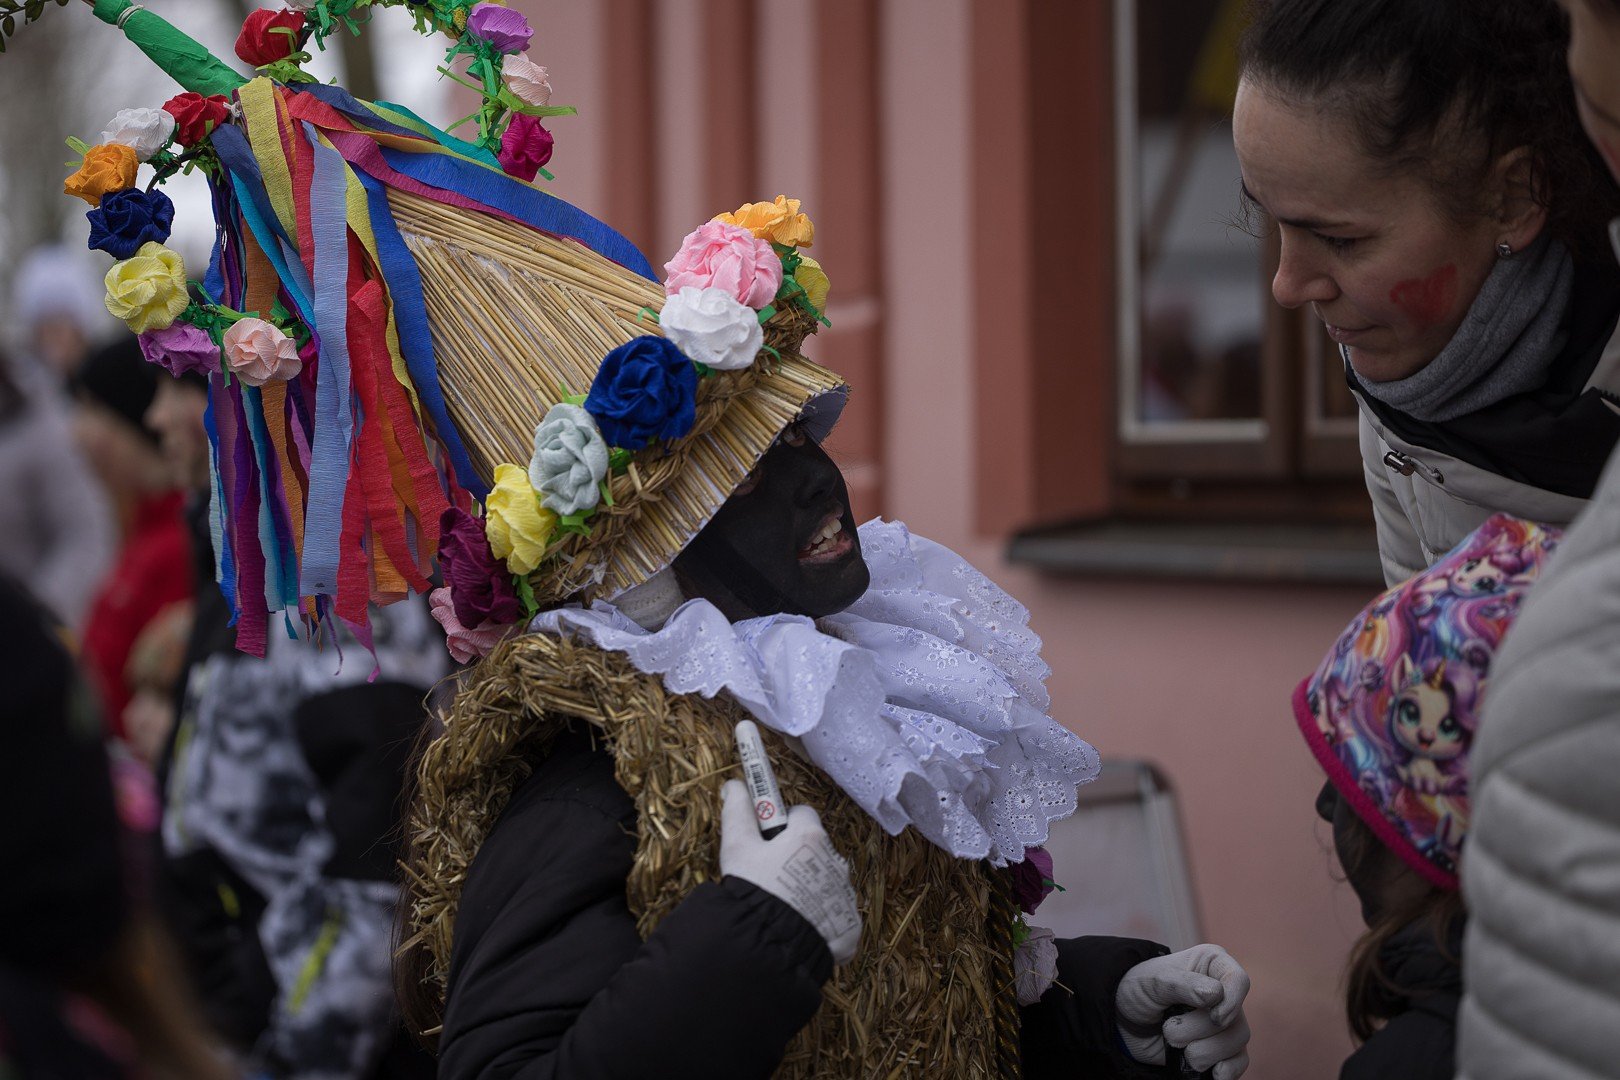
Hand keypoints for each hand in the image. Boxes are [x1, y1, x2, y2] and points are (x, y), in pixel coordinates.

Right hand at [719, 779, 860, 964]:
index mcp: (810, 837)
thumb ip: (737, 812)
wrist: (771, 947)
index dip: (783, 826)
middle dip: (798, 859)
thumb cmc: (753, 890)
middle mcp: (836, 861)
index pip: (802, 815)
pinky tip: (800, 929)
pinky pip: (836, 915)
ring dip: (811, 889)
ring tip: (784, 908)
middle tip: (771, 879)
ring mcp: (846, 896)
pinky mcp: (851, 926)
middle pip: (817, 850)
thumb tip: (734, 785)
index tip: (768, 843)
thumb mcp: (737, 848)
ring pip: (827, 882)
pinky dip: (822, 920)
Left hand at [1115, 943, 1250, 1078]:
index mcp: (1212, 965)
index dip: (1231, 1002)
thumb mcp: (1154, 980)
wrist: (1125, 1021)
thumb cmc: (1140, 990)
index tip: (1214, 1017)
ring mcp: (1224, 1023)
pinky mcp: (1220, 1049)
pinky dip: (1226, 1071)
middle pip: (1236, 1020)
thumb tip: (1216, 995)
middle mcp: (1224, 993)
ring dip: (1203, 1052)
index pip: (1239, 981)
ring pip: (1237, 1043)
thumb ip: (1183, 984)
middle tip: (1169, 1031)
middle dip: (1199, 1031)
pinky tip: (1211, 1073)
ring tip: (1176, 1046)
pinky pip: (1238, 1063)